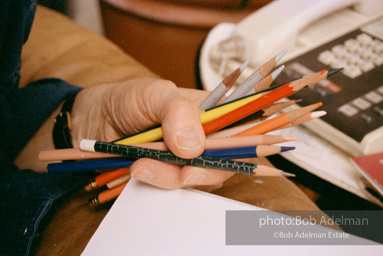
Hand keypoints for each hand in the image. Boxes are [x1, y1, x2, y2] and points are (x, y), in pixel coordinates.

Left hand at [71, 77, 233, 190]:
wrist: (93, 121)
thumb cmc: (127, 100)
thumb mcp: (154, 93)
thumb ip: (178, 111)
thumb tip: (195, 146)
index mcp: (210, 112)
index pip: (243, 127)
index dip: (249, 141)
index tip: (231, 151)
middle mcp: (203, 137)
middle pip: (226, 161)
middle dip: (203, 168)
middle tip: (180, 169)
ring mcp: (187, 159)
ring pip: (201, 178)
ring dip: (173, 177)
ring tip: (142, 164)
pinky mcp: (170, 175)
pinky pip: (177, 189)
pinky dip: (161, 184)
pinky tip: (140, 172)